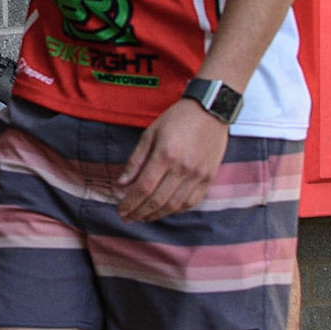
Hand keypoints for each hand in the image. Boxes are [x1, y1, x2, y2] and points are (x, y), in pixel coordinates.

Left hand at [117, 99, 230, 222]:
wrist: (210, 111)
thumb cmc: (175, 120)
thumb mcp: (150, 134)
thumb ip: (135, 160)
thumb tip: (121, 184)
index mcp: (165, 155)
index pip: (144, 187)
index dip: (130, 202)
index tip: (120, 210)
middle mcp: (184, 168)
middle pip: (158, 200)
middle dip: (140, 212)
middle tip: (127, 218)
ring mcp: (199, 175)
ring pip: (175, 205)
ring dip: (156, 215)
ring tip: (142, 217)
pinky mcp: (209, 178)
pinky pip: (191, 201)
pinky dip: (175, 210)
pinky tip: (163, 210)